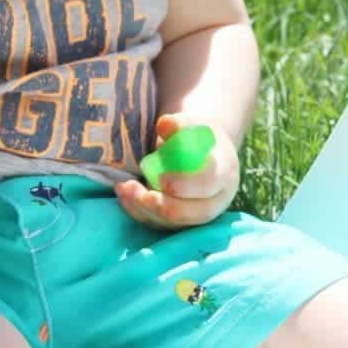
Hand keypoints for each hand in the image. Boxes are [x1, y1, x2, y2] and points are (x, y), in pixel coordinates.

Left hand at [115, 113, 239, 229]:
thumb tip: (165, 124)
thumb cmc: (196, 136)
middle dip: (161, 204)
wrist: (201, 152)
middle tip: (134, 189)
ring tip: (123, 188)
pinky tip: (123, 194)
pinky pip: (158, 223)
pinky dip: (138, 210)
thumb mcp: (193, 124)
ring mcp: (197, 214)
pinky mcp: (178, 222)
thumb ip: (181, 124)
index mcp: (224, 172)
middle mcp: (215, 200)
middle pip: (192, 212)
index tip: (161, 178)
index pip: (208, 183)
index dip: (185, 184)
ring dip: (144, 208)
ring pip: (172, 222)